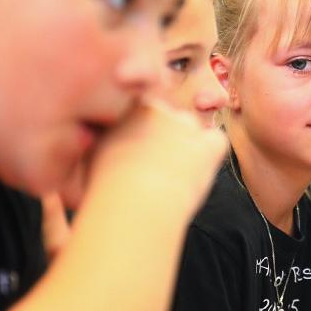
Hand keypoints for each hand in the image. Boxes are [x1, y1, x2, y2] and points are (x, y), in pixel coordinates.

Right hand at [86, 100, 225, 219]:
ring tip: (170, 175)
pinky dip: (211, 154)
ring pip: (191, 129)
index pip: (145, 108)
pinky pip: (217, 141)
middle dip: (164, 137)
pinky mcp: (207, 145)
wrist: (134, 203)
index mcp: (131, 107)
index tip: (138, 152)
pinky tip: (196, 170)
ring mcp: (185, 125)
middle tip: (153, 167)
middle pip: (168, 118)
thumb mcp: (93, 154)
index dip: (143, 131)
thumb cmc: (108, 187)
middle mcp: (160, 109)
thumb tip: (107, 137)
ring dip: (186, 146)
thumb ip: (106, 137)